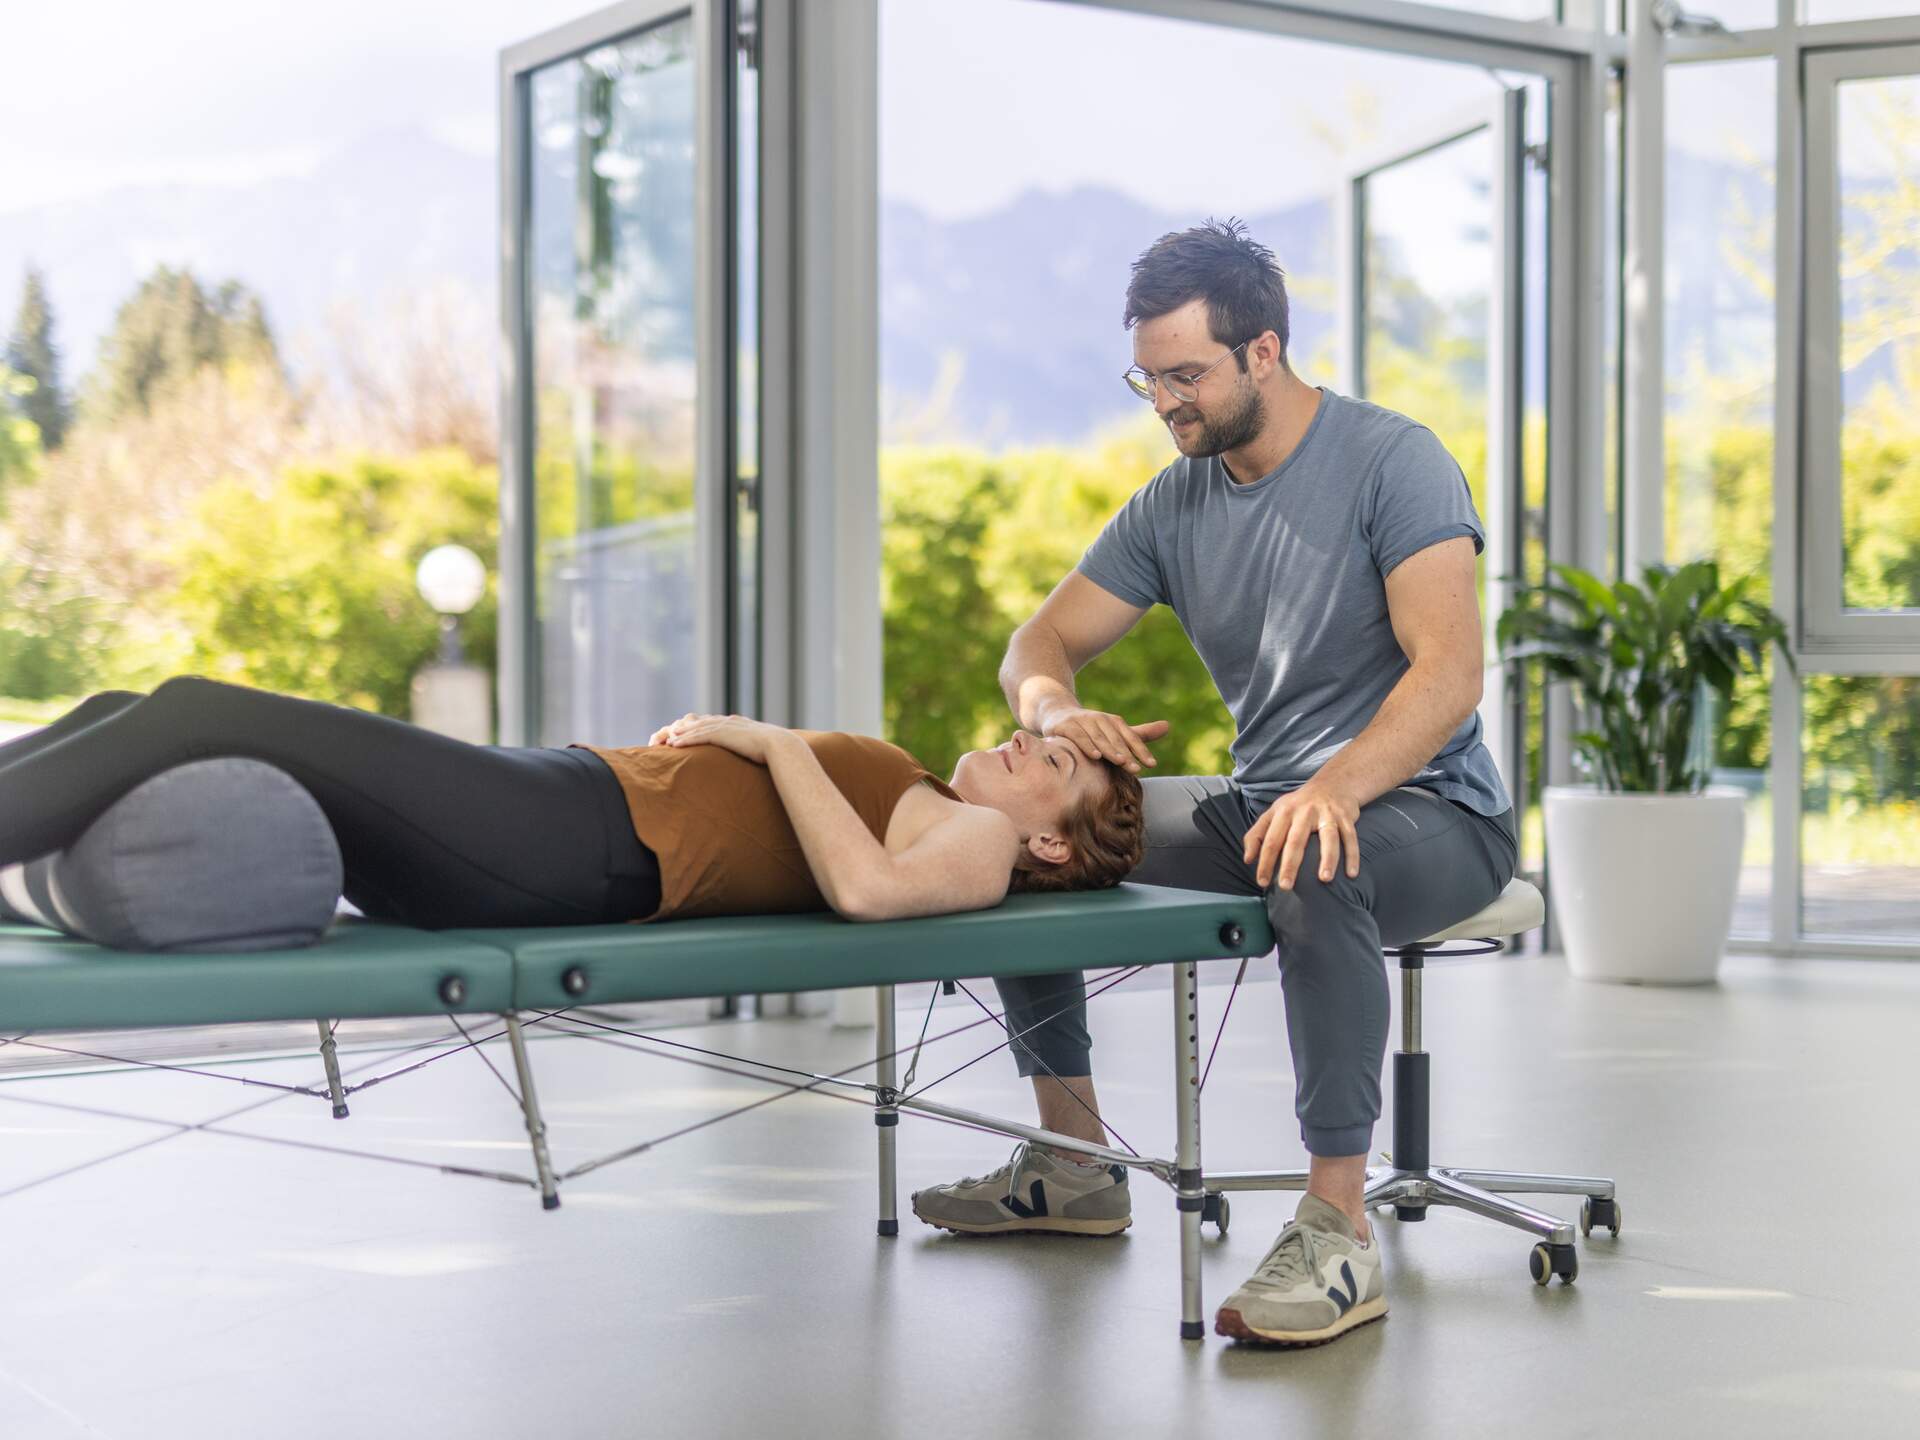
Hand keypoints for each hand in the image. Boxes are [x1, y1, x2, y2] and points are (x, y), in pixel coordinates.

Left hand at [653, 713, 788, 764]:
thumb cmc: (773, 751)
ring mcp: (725, 726)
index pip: (706, 722)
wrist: (781, 746)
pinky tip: (674, 745)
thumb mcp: (757, 749)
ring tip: (661, 741)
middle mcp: (726, 721)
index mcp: (734, 723)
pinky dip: (685, 739)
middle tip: (660, 737)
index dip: (690, 728)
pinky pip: (699, 736)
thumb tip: (749, 759)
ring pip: (693, 727)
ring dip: (676, 734)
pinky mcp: (723, 734)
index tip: (678, 735)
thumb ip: (748, 749)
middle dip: (676, 729)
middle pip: (695, 722)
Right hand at [1037, 706, 1169, 772]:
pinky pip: (1078, 736)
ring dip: (1110, 749)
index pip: (1130, 737)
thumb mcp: (1115, 730)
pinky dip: (1087, 745)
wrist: (1056, 714)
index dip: (1141, 750)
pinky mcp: (1066, 726)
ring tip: (1120, 761)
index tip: (1151, 764)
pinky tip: (1095, 755)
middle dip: (1127, 753)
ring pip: (1098, 737)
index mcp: (1113, 722)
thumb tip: (1168, 726)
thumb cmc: (1091, 728)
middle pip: (1115, 739)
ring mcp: (1082, 721)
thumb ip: (1139, 734)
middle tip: (1137, 769)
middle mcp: (1099, 719)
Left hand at [1243, 781, 1361, 890]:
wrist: (1333, 783)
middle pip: (1296, 840)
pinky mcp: (1346, 817)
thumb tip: (1247, 860)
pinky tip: (1351, 874)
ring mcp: (1327, 814)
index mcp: (1284, 812)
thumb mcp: (1274, 813)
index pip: (1271, 839)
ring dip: (1327, 859)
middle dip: (1290, 864)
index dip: (1265, 861)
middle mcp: (1304, 812)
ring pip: (1328, 837)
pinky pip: (1350, 838)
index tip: (1262, 882)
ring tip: (1324, 879)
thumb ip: (1257, 834)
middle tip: (1285, 886)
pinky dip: (1352, 855)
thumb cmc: (1298, 805)